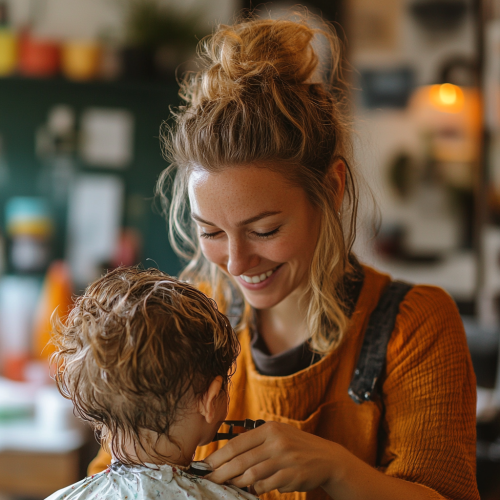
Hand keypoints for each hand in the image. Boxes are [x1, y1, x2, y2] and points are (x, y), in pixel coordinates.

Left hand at [204, 421, 340, 494]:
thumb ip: (256, 440)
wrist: (326, 457)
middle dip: (221, 472)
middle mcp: (276, 442)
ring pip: (251, 475)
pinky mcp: (291, 476)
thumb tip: (227, 453)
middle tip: (209, 479)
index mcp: (269, 429)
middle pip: (241, 460)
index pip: (237, 443)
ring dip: (236, 482)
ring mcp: (284, 459)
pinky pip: (265, 486)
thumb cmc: (296, 445)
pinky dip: (255, 489)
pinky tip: (251, 489)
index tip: (205, 464)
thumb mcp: (278, 433)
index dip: (219, 456)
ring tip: (227, 485)